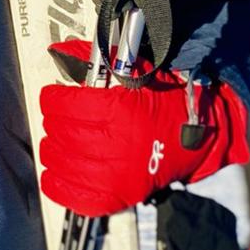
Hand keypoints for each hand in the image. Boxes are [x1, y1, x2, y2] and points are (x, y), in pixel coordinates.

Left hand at [37, 72, 246, 216]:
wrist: (198, 139)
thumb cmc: (166, 104)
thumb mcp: (137, 73)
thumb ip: (98, 60)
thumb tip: (61, 52)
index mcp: (120, 112)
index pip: (65, 105)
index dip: (52, 98)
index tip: (52, 96)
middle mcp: (115, 145)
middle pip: (60, 133)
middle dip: (54, 121)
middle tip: (59, 117)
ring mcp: (115, 176)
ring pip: (60, 162)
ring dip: (53, 148)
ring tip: (60, 140)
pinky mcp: (116, 197)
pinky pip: (72, 196)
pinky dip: (56, 183)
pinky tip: (58, 171)